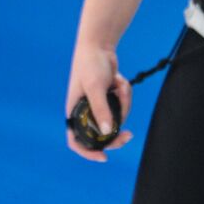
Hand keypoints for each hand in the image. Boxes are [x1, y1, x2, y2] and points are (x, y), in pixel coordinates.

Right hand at [66, 43, 133, 161]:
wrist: (100, 47)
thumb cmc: (90, 64)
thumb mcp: (95, 87)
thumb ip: (101, 109)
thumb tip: (108, 132)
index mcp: (74, 111)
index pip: (76, 140)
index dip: (87, 152)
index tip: (104, 157)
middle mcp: (86, 112)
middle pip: (102, 136)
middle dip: (116, 134)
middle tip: (129, 136)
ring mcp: (99, 107)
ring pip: (117, 120)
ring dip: (124, 104)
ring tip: (120, 85)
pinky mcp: (111, 101)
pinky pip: (123, 107)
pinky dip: (125, 95)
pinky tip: (120, 80)